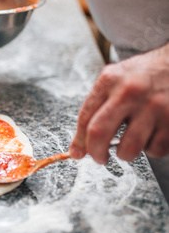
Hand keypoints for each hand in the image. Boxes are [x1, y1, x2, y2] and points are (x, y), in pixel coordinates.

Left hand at [70, 43, 168, 162]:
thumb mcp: (116, 78)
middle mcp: (130, 92)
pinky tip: (151, 135)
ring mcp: (154, 106)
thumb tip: (81, 145)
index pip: (85, 116)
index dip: (79, 140)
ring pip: (129, 148)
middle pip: (100, 133)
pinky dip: (151, 148)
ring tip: (128, 144)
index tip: (77, 152)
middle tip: (99, 158)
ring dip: (125, 154)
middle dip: (96, 153)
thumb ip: (97, 107)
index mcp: (111, 80)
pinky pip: (155, 149)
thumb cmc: (145, 73)